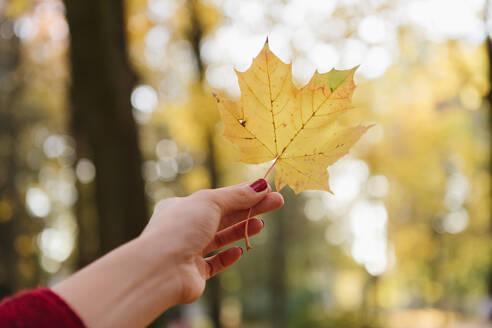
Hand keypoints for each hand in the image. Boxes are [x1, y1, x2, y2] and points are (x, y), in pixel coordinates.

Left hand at [141, 179, 283, 302]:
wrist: (161, 269)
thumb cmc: (180, 228)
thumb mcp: (210, 202)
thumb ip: (236, 195)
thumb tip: (261, 185)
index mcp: (181, 206)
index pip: (218, 197)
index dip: (244, 193)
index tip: (266, 190)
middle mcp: (184, 227)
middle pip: (224, 216)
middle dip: (250, 209)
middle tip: (276, 203)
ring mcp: (189, 250)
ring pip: (221, 238)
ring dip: (241, 230)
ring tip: (261, 224)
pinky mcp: (195, 273)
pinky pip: (215, 262)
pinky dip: (228, 256)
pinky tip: (239, 251)